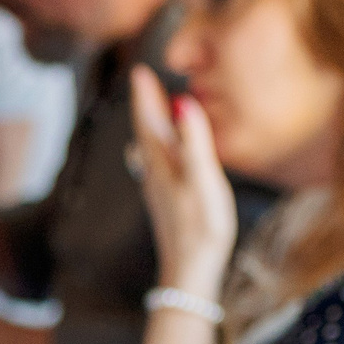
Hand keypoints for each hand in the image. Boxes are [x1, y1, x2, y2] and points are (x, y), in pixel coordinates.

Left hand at [128, 65, 235, 299]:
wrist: (189, 273)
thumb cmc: (201, 229)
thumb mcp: (203, 181)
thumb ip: (194, 141)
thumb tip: (183, 103)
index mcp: (162, 164)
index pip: (149, 122)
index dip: (146, 96)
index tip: (140, 71)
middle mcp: (154, 174)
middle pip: (146, 132)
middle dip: (145, 106)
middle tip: (143, 80)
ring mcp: (158, 190)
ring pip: (149, 149)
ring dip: (149, 126)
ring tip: (150, 109)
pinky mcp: (166, 203)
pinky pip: (157, 165)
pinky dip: (157, 148)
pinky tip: (158, 156)